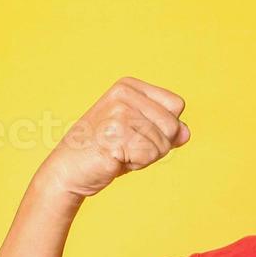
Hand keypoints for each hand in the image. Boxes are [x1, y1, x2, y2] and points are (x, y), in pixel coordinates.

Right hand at [37, 77, 190, 198]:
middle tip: (128, 146)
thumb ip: (166, 131)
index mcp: (129, 86)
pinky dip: (137, 164)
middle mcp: (124, 94)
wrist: (69, 170)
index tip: (138, 133)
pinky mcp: (115, 134)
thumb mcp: (140, 135)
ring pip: (163, 143)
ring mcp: (119, 112)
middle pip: (172, 125)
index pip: (176, 104)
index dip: (165, 128)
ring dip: (146, 157)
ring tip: (119, 152)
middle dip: (157, 145)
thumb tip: (186, 132)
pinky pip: (150, 156)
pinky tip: (115, 159)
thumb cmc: (106, 151)